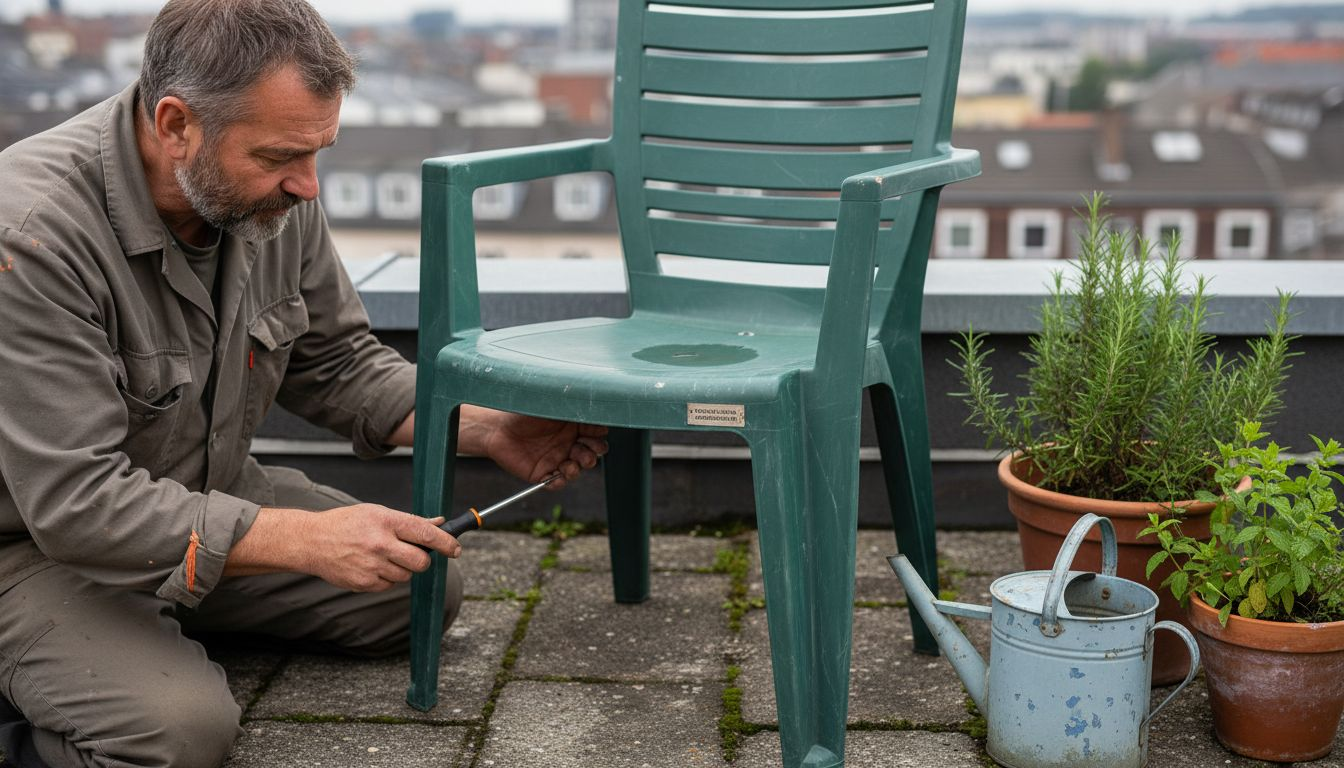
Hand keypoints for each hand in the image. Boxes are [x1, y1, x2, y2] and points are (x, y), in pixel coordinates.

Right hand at [301, 504, 460, 591]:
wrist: (311, 541)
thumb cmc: (346, 523)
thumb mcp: (377, 513)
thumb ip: (409, 521)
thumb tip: (439, 523)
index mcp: (386, 521)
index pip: (425, 532)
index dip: (446, 542)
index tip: (455, 549)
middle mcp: (380, 543)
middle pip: (421, 561)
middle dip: (422, 560)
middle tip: (413, 554)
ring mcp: (371, 565)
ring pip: (406, 575)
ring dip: (401, 568)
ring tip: (382, 556)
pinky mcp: (364, 583)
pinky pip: (389, 585)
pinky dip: (386, 578)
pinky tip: (371, 566)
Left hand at [462, 406, 607, 488]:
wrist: (496, 428)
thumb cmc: (523, 411)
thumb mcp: (549, 404)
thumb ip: (570, 405)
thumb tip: (592, 405)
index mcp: (573, 425)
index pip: (597, 432)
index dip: (599, 433)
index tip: (595, 430)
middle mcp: (568, 443)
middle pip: (593, 452)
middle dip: (594, 452)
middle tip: (585, 449)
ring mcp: (557, 459)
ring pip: (578, 468)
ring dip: (579, 467)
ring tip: (570, 464)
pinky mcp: (543, 473)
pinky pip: (558, 483)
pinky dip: (561, 481)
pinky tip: (559, 474)